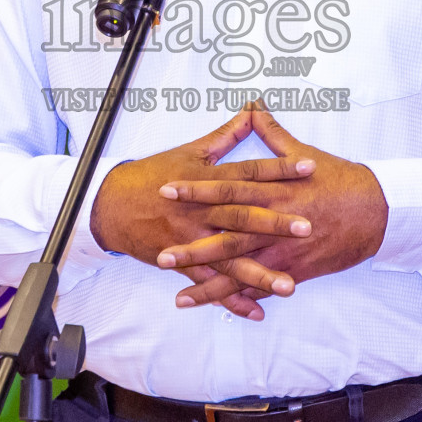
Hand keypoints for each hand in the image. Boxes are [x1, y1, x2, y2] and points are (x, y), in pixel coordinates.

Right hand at [88, 107, 315, 307]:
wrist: (111, 205)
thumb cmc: (153, 174)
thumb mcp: (192, 151)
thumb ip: (227, 135)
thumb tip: (253, 110)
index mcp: (208, 180)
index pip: (249, 172)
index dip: (280, 169)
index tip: (310, 167)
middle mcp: (202, 211)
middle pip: (243, 216)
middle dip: (275, 223)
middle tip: (307, 227)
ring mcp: (191, 239)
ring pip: (230, 258)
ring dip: (260, 274)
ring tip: (290, 286)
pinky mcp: (181, 262)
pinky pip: (209, 284)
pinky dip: (231, 299)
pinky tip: (257, 311)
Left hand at [155, 104, 388, 309]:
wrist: (378, 212)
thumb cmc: (341, 180)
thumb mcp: (304, 153)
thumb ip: (273, 133)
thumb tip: (255, 105)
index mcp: (273, 190)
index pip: (227, 189)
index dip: (196, 189)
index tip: (166, 188)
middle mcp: (275, 223)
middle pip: (227, 237)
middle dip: (193, 248)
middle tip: (161, 254)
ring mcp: (284, 252)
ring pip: (241, 272)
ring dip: (210, 285)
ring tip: (179, 296)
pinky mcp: (296, 271)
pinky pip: (264, 289)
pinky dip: (242, 300)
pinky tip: (220, 308)